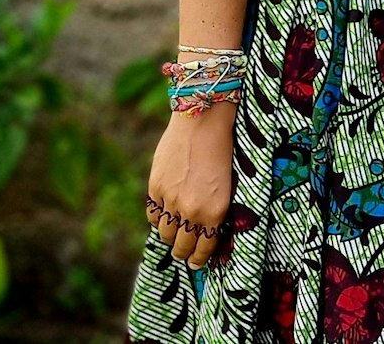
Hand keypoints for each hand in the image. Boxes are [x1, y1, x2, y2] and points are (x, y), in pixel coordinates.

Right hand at [145, 103, 237, 268]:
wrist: (204, 120)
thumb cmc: (225, 149)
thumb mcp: (230, 185)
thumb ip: (217, 210)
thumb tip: (210, 231)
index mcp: (216, 211)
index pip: (204, 249)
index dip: (200, 259)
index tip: (198, 263)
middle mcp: (192, 210)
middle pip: (181, 247)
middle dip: (184, 254)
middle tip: (186, 254)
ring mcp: (171, 200)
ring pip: (165, 234)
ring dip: (170, 238)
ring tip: (175, 237)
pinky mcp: (156, 187)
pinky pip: (153, 215)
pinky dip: (158, 219)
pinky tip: (165, 217)